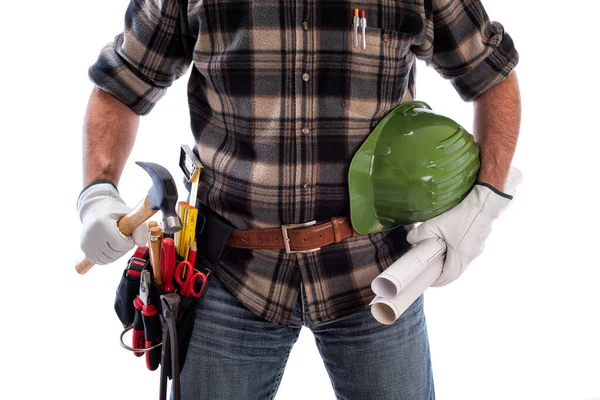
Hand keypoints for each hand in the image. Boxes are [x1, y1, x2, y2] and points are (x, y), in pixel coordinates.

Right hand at [77, 182, 146, 264]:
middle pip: (115, 253)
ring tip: (116, 240)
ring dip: (117, 253)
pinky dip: (109, 257)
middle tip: (123, 236)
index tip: (129, 234)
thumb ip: (140, 227)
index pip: (121, 244)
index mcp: (102, 224)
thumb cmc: (114, 210)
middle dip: (124, 247)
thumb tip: (141, 243)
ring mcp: (86, 243)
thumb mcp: (129, 213)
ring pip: (108, 259)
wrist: (95, 208)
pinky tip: (110, 246)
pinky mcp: (84, 248)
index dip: (129, 242)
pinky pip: (100, 261)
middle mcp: (92, 235)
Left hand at [406, 167, 521, 286]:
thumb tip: (410, 239)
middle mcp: (470, 257)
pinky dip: (455, 257)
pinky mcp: (478, 243)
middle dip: (441, 274)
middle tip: (429, 270)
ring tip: (436, 260)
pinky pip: (466, 256)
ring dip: (449, 265)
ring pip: (461, 265)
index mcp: (460, 257)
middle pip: (454, 274)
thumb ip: (420, 233)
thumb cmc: (462, 216)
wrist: (485, 204)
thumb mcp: (436, 224)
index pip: (447, 278)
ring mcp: (476, 251)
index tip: (426, 279)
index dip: (435, 281)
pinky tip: (448, 248)